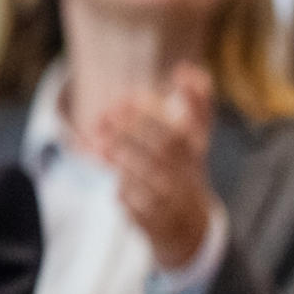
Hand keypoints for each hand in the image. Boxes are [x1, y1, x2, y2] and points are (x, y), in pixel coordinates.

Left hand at [91, 65, 217, 269]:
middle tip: (102, 116)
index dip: (151, 111)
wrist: (189, 224)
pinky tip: (111, 182)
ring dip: (120, 159)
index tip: (125, 97)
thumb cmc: (185, 169)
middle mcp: (188, 175)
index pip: (178, 127)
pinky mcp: (155, 222)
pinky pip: (135, 206)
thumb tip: (187, 68)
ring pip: (147, 177)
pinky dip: (121, 192)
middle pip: (163, 150)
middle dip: (130, 131)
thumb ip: (195, 102)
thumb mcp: (195, 138)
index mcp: (196, 151)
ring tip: (97, 144)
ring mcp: (172, 199)